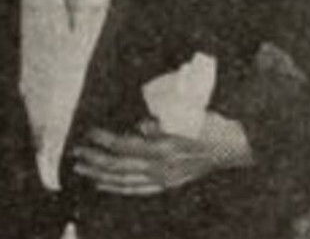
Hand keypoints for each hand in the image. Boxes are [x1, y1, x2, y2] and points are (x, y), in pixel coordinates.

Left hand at [71, 112, 254, 195]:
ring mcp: (164, 179)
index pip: (124, 146)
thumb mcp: (188, 119)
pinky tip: (102, 185)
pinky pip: (136, 190)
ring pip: (123, 181)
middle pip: (118, 166)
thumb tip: (141, 126)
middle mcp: (161, 168)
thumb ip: (162, 124)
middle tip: (75, 152)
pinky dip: (116, 188)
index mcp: (164, 150)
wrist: (234, 147)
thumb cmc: (209, 127)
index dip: (104, 139)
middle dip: (94, 159)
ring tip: (80, 169)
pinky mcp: (167, 184)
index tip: (88, 131)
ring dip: (99, 175)